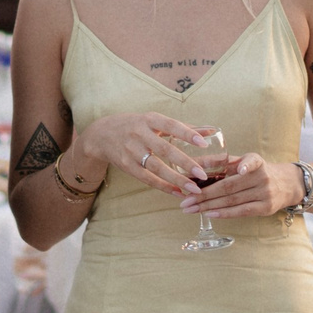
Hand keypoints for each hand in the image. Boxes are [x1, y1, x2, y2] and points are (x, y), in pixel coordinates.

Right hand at [73, 111, 210, 195]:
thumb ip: (182, 127)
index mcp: (149, 119)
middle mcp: (139, 134)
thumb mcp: (155, 122)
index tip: (204, 143)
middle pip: (164, 149)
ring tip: (194, 189)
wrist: (101, 134)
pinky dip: (163, 186)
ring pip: (156, 167)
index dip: (187, 133)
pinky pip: (147, 178)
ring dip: (176, 179)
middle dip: (184, 162)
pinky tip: (178, 192)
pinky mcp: (126, 165)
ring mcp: (131, 151)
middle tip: (202, 174)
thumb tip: (210, 131)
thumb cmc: (135, 126)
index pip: (170, 125)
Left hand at [181, 153, 294, 218]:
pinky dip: (224, 213)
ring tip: (191, 209)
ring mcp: (265, 194)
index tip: (240, 168)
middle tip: (185, 200)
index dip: (245, 165)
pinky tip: (209, 214)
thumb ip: (224, 162)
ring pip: (232, 201)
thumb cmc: (257, 171)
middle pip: (230, 186)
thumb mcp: (246, 161)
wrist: (286, 184)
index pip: (250, 162)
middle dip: (204, 194)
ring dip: (208, 206)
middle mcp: (262, 177)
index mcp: (257, 162)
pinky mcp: (265, 208)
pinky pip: (241, 212)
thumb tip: (194, 164)